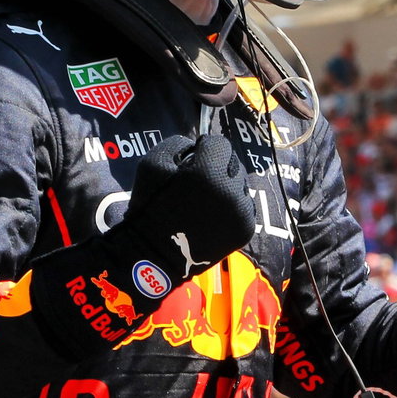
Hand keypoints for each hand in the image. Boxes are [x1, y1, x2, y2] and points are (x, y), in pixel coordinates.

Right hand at [122, 134, 255, 279]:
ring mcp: (242, 213)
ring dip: (227, 187)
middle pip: (234, 163)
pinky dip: (232, 208)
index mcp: (209, 173)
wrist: (154, 254)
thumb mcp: (152, 163)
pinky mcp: (246, 230)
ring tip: (205, 202)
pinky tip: (213, 216)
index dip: (204, 149)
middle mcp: (232, 192)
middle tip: (198, 184)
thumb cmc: (150, 206)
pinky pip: (244, 206)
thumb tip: (200, 145)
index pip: (221, 144)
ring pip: (241, 185)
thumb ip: (179, 143)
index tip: (192, 162)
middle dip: (217, 167)